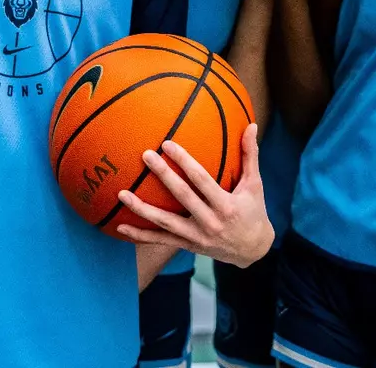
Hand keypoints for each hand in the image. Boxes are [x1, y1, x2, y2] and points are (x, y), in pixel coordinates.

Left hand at [116, 124, 273, 267]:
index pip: (201, 179)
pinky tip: (120, 228)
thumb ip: (250, 155)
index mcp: (226, 205)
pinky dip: (140, 236)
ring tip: (121, 194)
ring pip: (165, 222)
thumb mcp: (255, 184)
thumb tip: (253, 124)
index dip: (184, 161)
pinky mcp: (188, 246)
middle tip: (146, 155)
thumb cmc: (254, 211)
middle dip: (163, 175)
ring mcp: (197, 237)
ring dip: (141, 209)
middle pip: (181, 196)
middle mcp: (210, 222)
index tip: (168, 144)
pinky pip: (161, 240)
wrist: (253, 250)